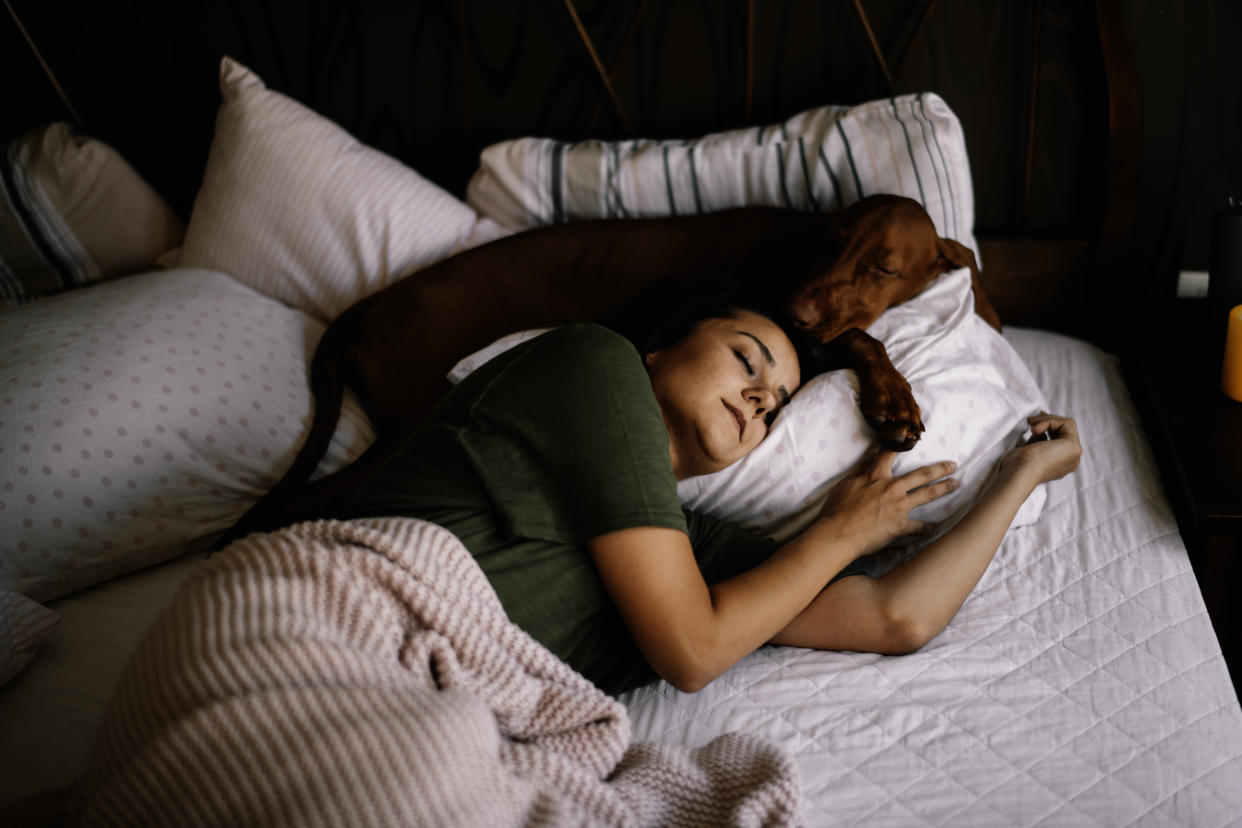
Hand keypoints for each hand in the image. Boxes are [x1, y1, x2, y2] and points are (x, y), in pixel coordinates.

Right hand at [813, 449, 957, 555]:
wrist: (838, 534)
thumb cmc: (837, 510)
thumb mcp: (845, 485)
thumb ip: (860, 472)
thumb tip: (870, 459)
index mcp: (876, 476)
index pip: (889, 454)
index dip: (901, 443)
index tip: (913, 436)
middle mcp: (892, 488)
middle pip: (921, 474)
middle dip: (940, 468)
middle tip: (953, 465)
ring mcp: (899, 507)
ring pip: (927, 494)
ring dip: (943, 488)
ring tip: (955, 484)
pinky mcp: (900, 526)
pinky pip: (920, 527)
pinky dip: (929, 528)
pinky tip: (938, 527)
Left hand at [998, 412, 1081, 484]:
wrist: (1020, 473)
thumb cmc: (1017, 465)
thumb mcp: (1030, 450)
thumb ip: (1039, 441)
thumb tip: (1041, 431)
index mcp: (1061, 463)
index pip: (1061, 438)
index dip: (1049, 425)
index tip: (1034, 420)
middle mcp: (1071, 460)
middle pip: (1066, 430)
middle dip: (1047, 420)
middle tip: (1030, 420)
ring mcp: (1074, 454)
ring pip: (1067, 425)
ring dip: (1046, 420)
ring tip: (1030, 424)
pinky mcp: (1073, 447)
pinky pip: (1065, 424)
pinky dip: (1049, 422)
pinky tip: (1034, 429)